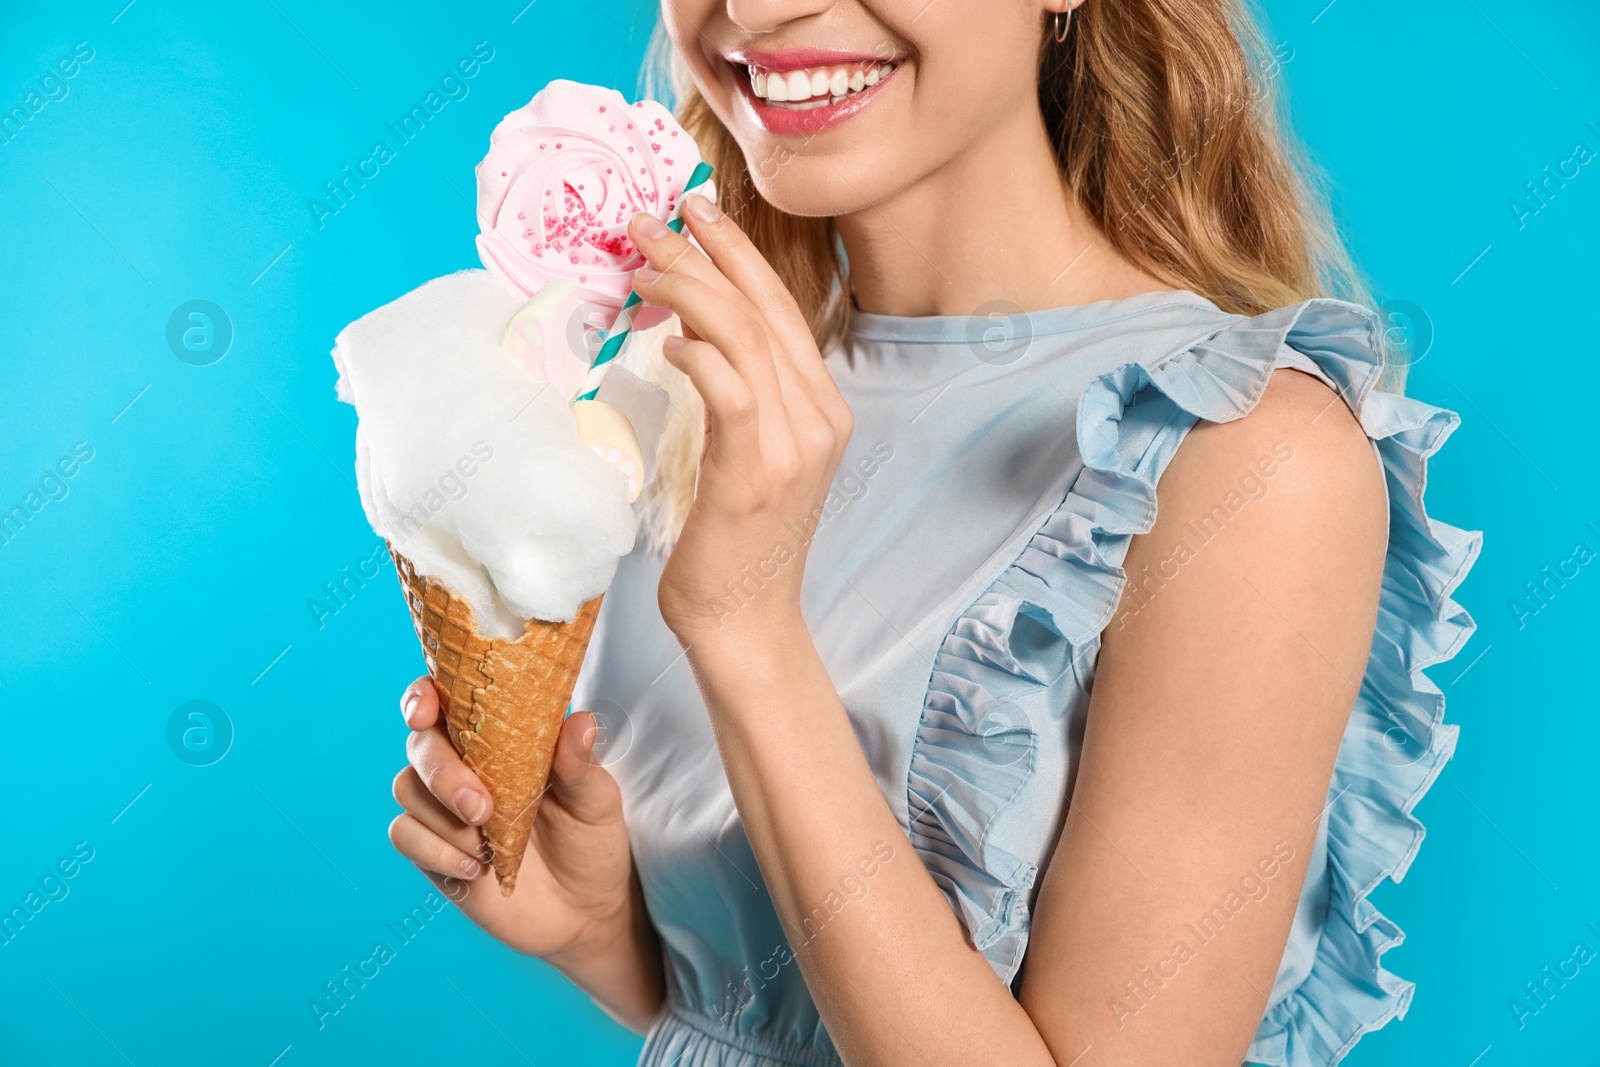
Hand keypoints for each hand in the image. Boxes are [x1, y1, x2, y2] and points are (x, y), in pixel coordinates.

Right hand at [388, 677, 642, 966]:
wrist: (586, 911)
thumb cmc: (592, 841)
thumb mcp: (596, 801)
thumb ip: (580, 764)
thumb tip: (582, 721)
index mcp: (499, 738)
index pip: (447, 699)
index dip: (425, 696)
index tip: (428, 710)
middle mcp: (464, 765)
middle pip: (420, 745)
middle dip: (442, 772)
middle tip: (482, 807)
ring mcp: (443, 809)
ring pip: (407, 789)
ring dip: (445, 818)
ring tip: (491, 845)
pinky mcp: (433, 851)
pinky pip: (406, 836)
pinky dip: (437, 852)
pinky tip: (478, 869)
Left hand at [626, 197, 853, 643]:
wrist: (746, 623)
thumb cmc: (734, 544)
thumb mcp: (746, 456)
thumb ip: (737, 397)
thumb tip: (692, 334)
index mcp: (823, 409)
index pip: (781, 310)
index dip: (736, 253)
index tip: (693, 212)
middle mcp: (821, 418)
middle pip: (764, 309)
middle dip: (705, 252)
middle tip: (651, 219)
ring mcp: (795, 445)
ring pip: (746, 337)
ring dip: (688, 290)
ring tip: (642, 267)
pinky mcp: (756, 470)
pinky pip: (731, 390)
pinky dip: (698, 353)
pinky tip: (664, 340)